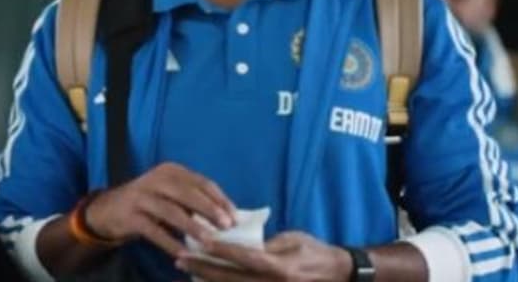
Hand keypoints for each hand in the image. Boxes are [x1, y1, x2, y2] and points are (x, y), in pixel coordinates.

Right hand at [82, 162, 236, 256]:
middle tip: (227, 227)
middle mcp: (156, 179)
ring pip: (171, 211)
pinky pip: (154, 231)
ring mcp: (141, 196)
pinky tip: (183, 254)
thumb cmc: (150, 202)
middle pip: (188, 193)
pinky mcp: (130, 215)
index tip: (235, 217)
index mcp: (171, 171)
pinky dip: (170, 243)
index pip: (201, 182)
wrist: (109, 209)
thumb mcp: (171, 194)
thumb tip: (227, 216)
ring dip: (192, 227)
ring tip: (209, 242)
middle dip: (209, 210)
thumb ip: (193, 200)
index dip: (220, 199)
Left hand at [176, 231, 352, 281]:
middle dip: (203, 269)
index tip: (199, 242)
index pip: (243, 258)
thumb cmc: (314, 251)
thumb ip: (266, 243)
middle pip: (230, 279)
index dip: (219, 251)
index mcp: (279, 267)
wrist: (338, 274)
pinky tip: (207, 281)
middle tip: (180, 259)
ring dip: (208, 280)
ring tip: (187, 271)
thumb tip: (239, 243)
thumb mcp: (292, 239)